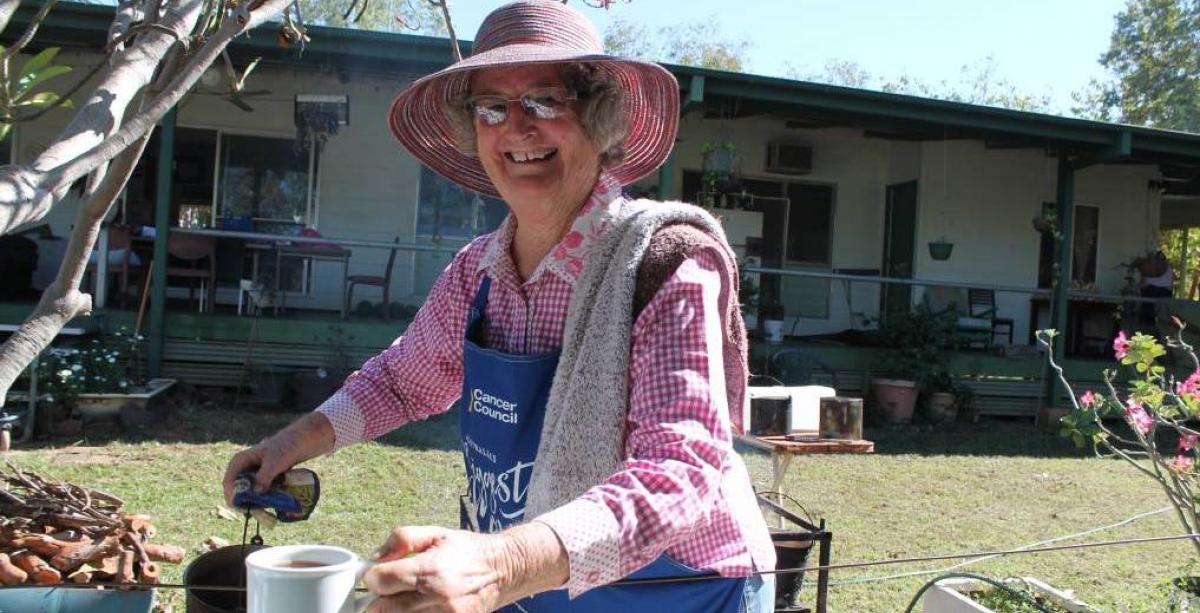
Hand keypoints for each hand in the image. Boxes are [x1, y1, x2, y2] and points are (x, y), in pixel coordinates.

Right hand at [221, 412, 335, 505]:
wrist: (305, 439)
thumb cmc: (287, 446)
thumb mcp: (274, 462)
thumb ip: (263, 477)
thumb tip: (255, 494)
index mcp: (241, 460)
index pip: (229, 482)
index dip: (232, 497)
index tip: (242, 509)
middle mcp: (246, 467)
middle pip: (239, 489)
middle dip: (246, 502)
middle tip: (257, 512)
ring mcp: (257, 472)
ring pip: (252, 492)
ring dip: (257, 502)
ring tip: (266, 511)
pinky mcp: (268, 477)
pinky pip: (263, 490)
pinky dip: (266, 498)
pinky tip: (273, 505)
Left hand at [364, 526, 504, 612]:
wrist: (504, 570)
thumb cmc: (467, 551)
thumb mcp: (436, 533)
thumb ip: (402, 539)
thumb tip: (376, 558)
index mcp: (431, 569)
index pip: (381, 581)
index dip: (374, 576)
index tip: (379, 574)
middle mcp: (437, 596)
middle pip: (382, 608)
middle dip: (380, 598)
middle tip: (390, 589)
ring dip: (396, 610)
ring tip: (407, 598)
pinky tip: (419, 606)